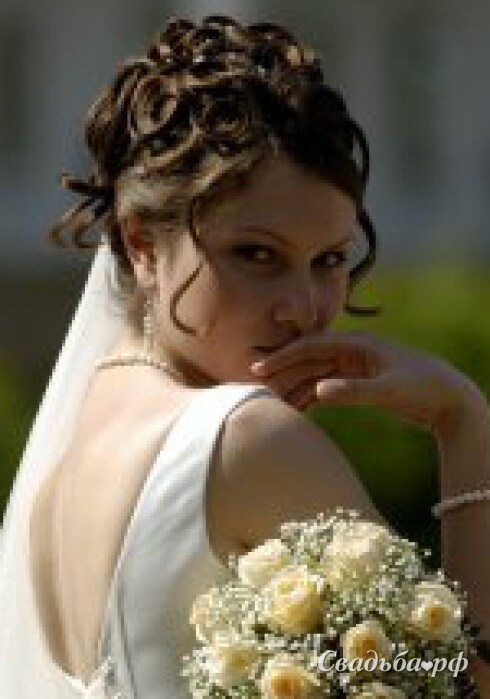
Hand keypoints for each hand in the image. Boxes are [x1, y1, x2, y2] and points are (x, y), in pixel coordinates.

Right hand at [249, 329, 477, 433]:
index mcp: (356, 344)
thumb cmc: (423, 387)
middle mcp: (350, 353)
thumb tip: (319, 392)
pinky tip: (294, 412)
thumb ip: (354, 390)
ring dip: (293, 390)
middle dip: (282, 375)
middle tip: (254, 390)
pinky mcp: (357, 384)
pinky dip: (309, 400)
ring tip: (269, 405)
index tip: (258, 370)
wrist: (449, 399)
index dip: (282, 357)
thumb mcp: (389, 389)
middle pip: (307, 362)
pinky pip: (325, 390)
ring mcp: (353, 368)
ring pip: (313, 377)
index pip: (310, 347)